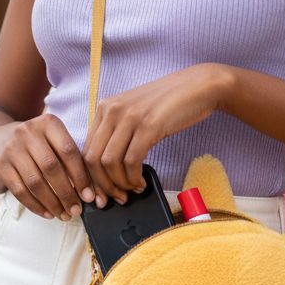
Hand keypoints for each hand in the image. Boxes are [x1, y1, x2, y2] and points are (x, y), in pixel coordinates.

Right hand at [0, 113, 108, 219]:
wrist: (0, 138)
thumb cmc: (39, 143)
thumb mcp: (54, 139)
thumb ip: (72, 159)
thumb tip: (92, 193)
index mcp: (49, 123)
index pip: (68, 151)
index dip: (80, 176)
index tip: (89, 197)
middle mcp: (28, 131)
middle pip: (51, 168)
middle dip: (66, 193)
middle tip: (76, 211)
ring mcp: (12, 147)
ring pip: (35, 182)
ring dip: (52, 203)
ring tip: (64, 215)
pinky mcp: (0, 164)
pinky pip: (19, 190)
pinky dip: (35, 205)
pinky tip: (47, 213)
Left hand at [82, 65, 223, 202]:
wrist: (199, 87)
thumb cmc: (169, 103)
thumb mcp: (136, 113)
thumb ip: (119, 132)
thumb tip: (108, 168)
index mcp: (105, 108)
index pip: (86, 148)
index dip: (90, 177)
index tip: (100, 193)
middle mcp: (112, 110)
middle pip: (93, 158)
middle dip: (102, 185)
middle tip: (115, 198)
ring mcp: (130, 117)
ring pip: (109, 162)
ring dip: (119, 184)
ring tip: (131, 191)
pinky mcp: (148, 126)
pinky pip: (131, 161)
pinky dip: (133, 178)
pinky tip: (141, 182)